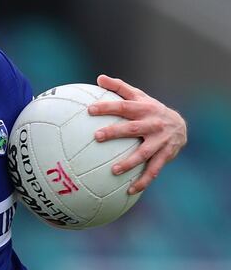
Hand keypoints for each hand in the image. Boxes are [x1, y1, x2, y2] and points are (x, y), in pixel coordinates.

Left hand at [89, 75, 187, 193]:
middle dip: (116, 132)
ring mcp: (160, 141)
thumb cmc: (150, 110)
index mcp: (144, 109)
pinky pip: (154, 170)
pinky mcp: (165, 155)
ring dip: (130, 162)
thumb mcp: (139, 97)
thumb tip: (99, 78)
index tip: (90, 109)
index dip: (108, 107)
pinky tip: (130, 191)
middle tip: (97, 137)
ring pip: (145, 152)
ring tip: (113, 170)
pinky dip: (143, 181)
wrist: (180, 126)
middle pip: (133, 128)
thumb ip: (119, 88)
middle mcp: (153, 124)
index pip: (124, 106)